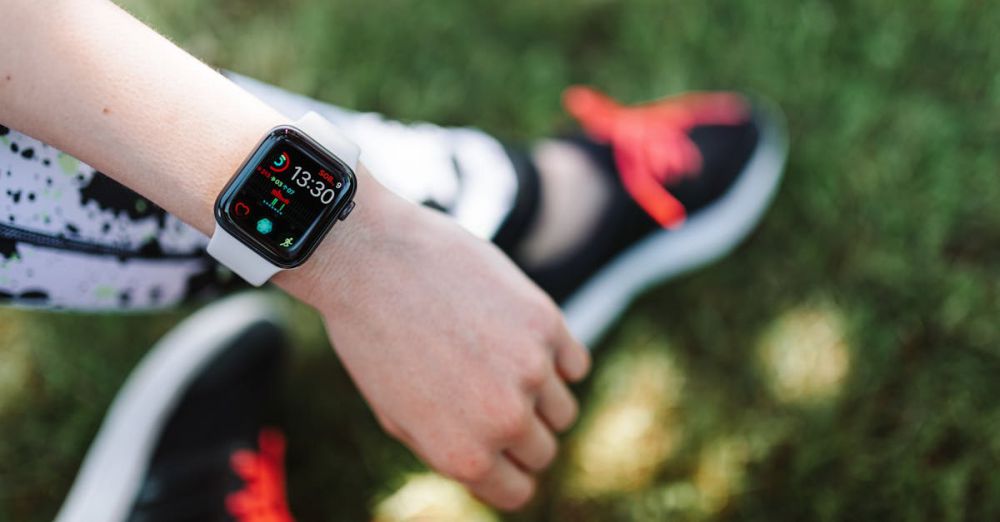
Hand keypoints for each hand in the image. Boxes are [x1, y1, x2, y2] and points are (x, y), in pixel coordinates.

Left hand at [279, 172, 590, 509]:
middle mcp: (503, 420)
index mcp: (463, 455)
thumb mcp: (398, 416)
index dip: (508, 471)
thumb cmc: (374, 341)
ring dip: (540, 394)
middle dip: (523, 432)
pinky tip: (517, 337)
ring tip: (496, 361)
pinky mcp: (546, 322)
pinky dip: (555, 356)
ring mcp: (530, 369)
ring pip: (564, 409)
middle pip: (544, 450)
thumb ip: (452, 448)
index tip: (499, 448)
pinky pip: (576, 363)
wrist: (370, 261)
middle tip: (490, 395)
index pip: (518, 491)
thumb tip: (499, 467)